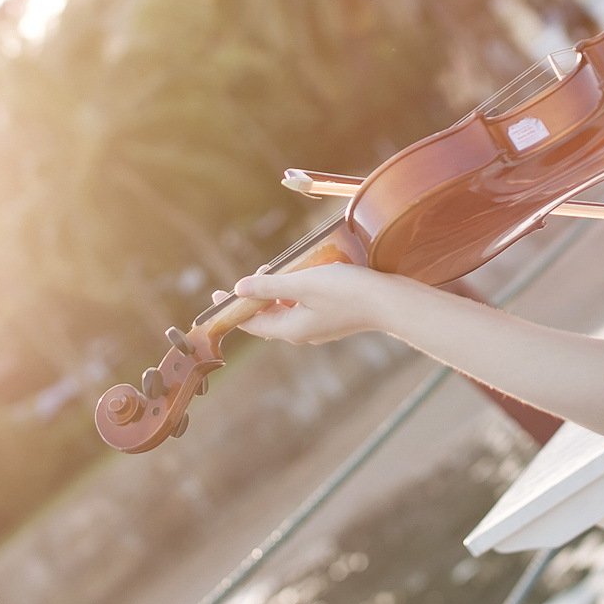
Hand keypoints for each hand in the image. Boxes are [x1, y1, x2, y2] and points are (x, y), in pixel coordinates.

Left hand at [223, 264, 399, 344]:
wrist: (389, 301)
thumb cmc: (346, 291)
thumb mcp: (302, 284)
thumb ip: (269, 287)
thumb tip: (237, 290)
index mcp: (291, 329)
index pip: (251, 323)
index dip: (231, 309)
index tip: (214, 296)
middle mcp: (303, 333)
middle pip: (268, 317)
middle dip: (256, 297)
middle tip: (254, 275)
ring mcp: (320, 327)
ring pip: (288, 311)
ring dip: (278, 293)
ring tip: (278, 271)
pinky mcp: (334, 318)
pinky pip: (305, 307)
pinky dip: (296, 293)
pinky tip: (304, 276)